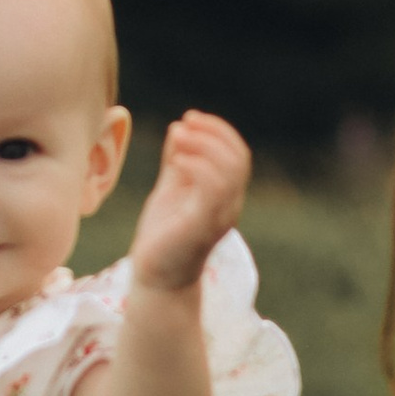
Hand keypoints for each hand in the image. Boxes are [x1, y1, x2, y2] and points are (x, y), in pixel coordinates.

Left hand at [129, 111, 251, 294]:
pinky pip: (212, 190)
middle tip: (185, 122)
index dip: (219, 130)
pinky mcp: (201, 226)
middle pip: (238, 159)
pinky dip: (196, 166)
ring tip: (178, 137)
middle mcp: (229, 205)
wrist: (156, 278)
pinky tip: (176, 160)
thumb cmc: (164, 235)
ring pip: (229, 171)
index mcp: (225, 195)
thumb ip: (178, 161)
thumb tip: (178, 128)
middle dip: (213, 133)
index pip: (238, 154)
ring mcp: (218, 217)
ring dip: (204, 145)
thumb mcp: (171, 189)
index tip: (190, 117)